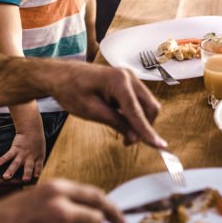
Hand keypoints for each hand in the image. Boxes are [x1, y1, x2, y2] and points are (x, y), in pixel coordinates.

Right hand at [0, 130, 46, 180]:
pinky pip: (8, 155)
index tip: (35, 177)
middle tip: (24, 180)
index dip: (38, 171)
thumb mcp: (41, 153)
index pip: (39, 166)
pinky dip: (3, 159)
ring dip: (11, 170)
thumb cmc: (36, 144)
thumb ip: (37, 163)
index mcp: (38, 158)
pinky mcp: (15, 148)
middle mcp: (30, 157)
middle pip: (29, 167)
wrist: (32, 130)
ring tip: (5, 177)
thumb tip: (35, 176)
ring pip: (16, 163)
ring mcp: (22, 153)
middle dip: (27, 174)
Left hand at [47, 63, 165, 148]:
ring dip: (140, 121)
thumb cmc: (71, 90)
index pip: (138, 111)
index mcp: (119, 81)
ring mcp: (130, 78)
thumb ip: (116, 123)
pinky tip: (123, 122)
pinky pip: (139, 101)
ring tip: (124, 135)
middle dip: (145, 127)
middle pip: (150, 106)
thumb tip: (135, 138)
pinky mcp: (127, 82)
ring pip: (147, 104)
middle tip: (128, 142)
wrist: (61, 75)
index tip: (160, 147)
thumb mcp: (91, 111)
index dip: (148, 131)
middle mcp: (129, 77)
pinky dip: (135, 114)